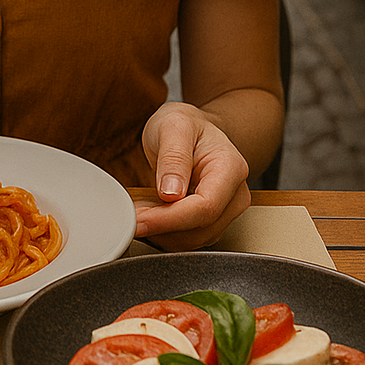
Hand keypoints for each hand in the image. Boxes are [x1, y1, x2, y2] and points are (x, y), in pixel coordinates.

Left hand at [133, 102, 250, 250]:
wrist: (196, 130)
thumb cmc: (188, 125)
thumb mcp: (173, 125)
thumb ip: (173, 157)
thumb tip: (171, 194)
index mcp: (230, 168)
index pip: (205, 207)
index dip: (170, 219)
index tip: (139, 221)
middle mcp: (235, 195)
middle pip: (200, 229)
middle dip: (161, 228)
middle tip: (129, 214)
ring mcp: (226, 211)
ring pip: (193, 239)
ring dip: (161, 233)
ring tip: (137, 210)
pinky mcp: (212, 222)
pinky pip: (188, 237)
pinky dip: (164, 233)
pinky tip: (149, 215)